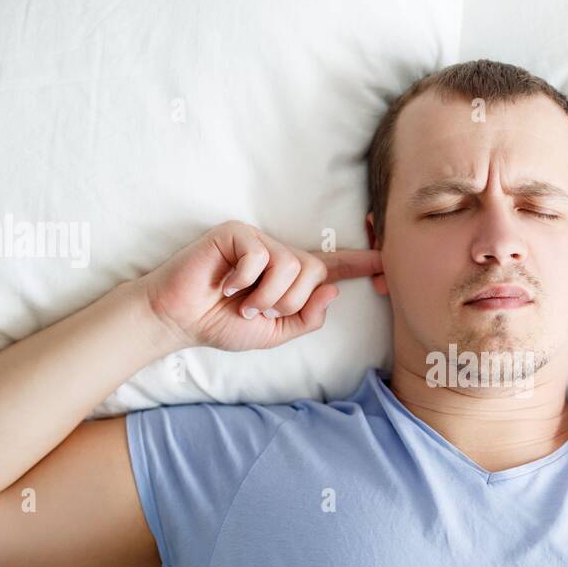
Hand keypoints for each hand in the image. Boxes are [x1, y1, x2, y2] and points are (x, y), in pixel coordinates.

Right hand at [139, 220, 382, 351]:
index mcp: (291, 279)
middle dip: (290, 301)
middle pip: (314, 271)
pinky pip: (261, 256)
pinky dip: (244, 280)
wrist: (180, 320)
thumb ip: (305, 318)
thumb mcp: (273, 333)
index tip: (387, 261)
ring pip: (290, 265)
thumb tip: (332, 290)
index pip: (332, 268)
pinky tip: (225, 286)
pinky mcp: (237, 233)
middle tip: (258, 311)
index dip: (360, 264)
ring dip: (266, 295)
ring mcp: (259, 242)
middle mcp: (280, 256)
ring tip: (240, 302)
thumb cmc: (221, 324)